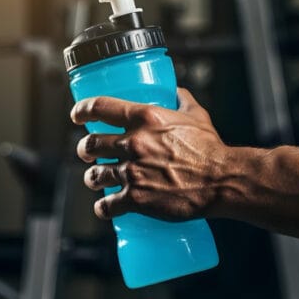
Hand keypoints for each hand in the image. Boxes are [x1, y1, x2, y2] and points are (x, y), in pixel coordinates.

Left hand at [71, 88, 227, 220]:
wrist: (221, 181)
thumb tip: (175, 91)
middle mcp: (133, 142)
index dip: (82, 110)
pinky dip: (103, 207)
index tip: (77, 115)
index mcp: (144, 117)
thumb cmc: (211, 149)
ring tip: (96, 180)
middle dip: (85, 150)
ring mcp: (132, 172)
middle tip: (88, 153)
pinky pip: (107, 204)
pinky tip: (105, 207)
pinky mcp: (136, 198)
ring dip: (93, 178)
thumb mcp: (197, 116)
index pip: (99, 107)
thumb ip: (182, 100)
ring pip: (95, 175)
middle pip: (90, 144)